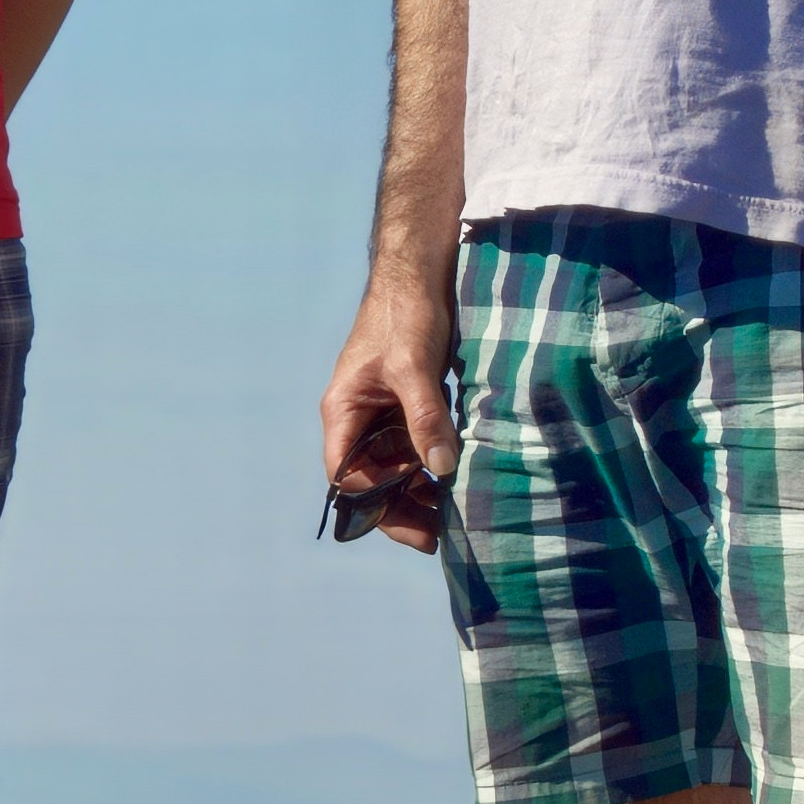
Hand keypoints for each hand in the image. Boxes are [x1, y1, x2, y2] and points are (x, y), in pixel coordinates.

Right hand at [319, 268, 459, 553]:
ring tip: (455, 510)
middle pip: (372, 479)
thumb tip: (441, 469)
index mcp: (343, 411)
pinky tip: (460, 474)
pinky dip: (433, 462)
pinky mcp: (407, 402)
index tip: (419, 521)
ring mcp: (382, 411)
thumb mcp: (414, 367)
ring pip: (395, 465)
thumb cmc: (405, 313)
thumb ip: (424, 418)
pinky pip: (414, 444)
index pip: (347, 476)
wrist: (421, 270)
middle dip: (402, 507)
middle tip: (441, 533)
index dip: (378, 504)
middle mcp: (357, 417)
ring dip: (420, 488)